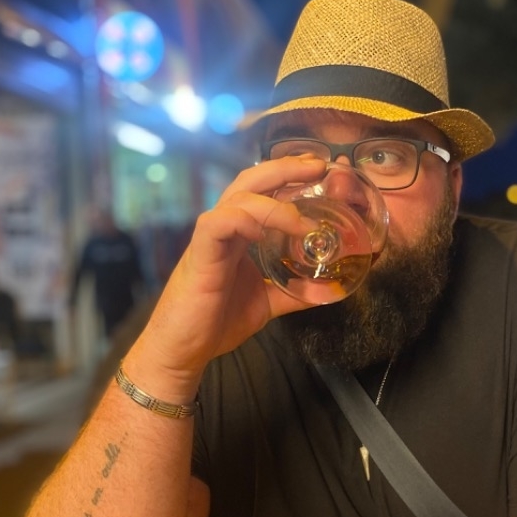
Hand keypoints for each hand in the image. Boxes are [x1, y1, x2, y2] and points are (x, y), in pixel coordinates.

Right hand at [125, 155, 326, 395]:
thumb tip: (332, 288)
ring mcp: (211, 237)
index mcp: (240, 233)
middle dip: (287, 168)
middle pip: (253, 179)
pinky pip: (220, 222)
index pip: (266, 190)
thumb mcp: (268, 301)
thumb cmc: (218, 321)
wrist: (184, 349)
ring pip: (239, 196)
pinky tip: (265, 230)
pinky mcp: (200, 253)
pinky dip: (244, 219)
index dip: (292, 176)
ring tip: (303, 219)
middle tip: (319, 166)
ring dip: (275, 201)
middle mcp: (225, 227)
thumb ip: (296, 291)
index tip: (323, 172)